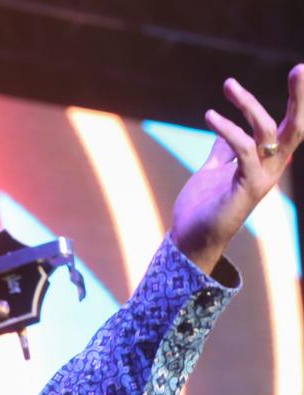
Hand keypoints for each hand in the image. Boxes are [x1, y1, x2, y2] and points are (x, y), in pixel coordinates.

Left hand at [169, 65, 302, 274]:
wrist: (190, 238)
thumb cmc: (202, 207)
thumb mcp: (214, 170)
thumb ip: (223, 150)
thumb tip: (223, 129)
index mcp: (266, 162)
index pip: (287, 126)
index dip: (296, 101)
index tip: (298, 71)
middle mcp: (271, 168)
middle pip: (295, 127)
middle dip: (300, 97)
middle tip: (300, 68)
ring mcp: (262, 177)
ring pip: (268, 132)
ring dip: (249, 105)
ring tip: (229, 85)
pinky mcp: (247, 186)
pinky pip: (243, 150)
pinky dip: (228, 130)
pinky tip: (211, 116)